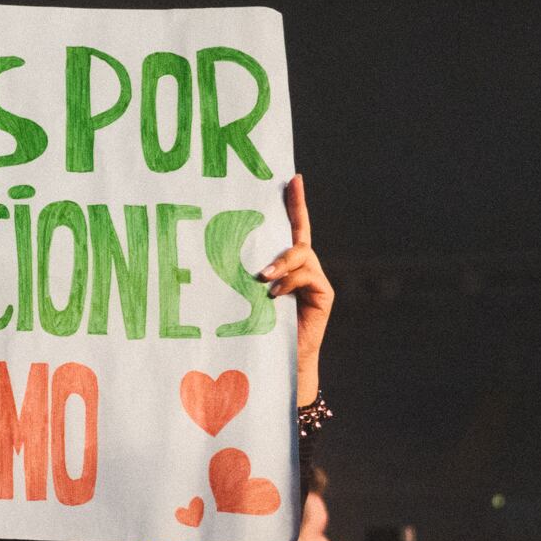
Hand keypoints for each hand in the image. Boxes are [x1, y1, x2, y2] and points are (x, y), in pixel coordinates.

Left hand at [258, 173, 332, 408]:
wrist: (279, 362)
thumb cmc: (257, 329)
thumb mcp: (248, 296)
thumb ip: (246, 275)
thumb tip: (217, 252)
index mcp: (283, 263)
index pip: (289, 227)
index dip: (293, 203)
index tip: (292, 177)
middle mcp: (302, 266)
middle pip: (299, 233)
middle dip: (296, 208)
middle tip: (290, 186)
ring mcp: (314, 278)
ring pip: (302, 253)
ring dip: (281, 261)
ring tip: (262, 277)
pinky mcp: (323, 293)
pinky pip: (307, 275)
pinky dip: (289, 281)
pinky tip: (273, 293)